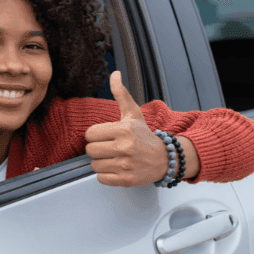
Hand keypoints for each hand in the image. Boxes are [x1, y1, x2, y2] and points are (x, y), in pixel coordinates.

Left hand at [85, 71, 171, 186]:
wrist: (164, 158)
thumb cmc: (144, 135)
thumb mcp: (133, 113)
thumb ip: (121, 94)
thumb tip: (114, 74)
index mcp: (123, 129)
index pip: (89, 134)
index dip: (95, 135)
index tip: (104, 136)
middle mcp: (124, 147)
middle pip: (90, 150)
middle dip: (97, 149)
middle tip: (108, 147)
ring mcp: (125, 164)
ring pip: (94, 165)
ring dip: (101, 162)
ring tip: (114, 158)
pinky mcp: (126, 180)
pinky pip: (101, 178)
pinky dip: (106, 175)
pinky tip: (116, 167)